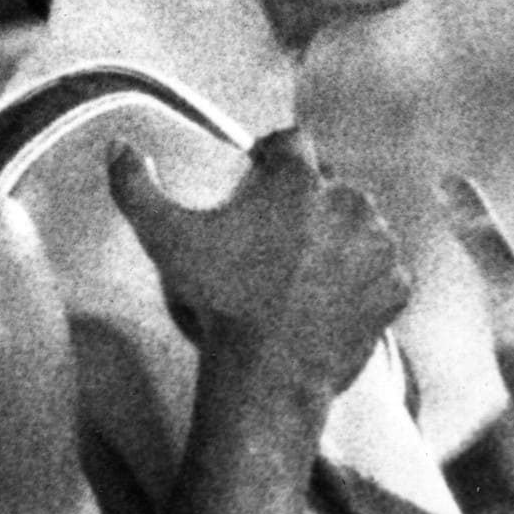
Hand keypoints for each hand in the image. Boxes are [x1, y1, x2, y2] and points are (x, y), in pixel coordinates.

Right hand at [110, 126, 409, 399]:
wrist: (268, 372)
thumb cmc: (218, 300)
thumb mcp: (165, 239)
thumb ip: (136, 186)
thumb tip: (118, 146)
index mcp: (298, 180)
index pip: (293, 142)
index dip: (273, 158)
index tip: (259, 180)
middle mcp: (349, 201)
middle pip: (330, 185)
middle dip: (309, 203)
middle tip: (279, 241)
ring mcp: (378, 245)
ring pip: (362, 225)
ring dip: (341, 240)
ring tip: (307, 273)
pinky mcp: (395, 285)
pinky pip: (383, 271)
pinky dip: (364, 282)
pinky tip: (332, 301)